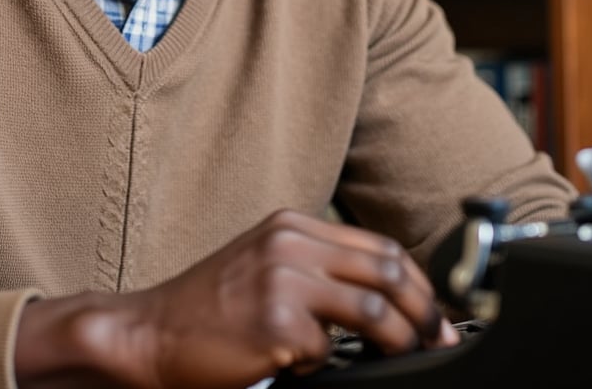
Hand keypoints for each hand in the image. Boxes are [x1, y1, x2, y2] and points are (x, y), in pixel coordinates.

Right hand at [14, 209, 458, 388]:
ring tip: (403, 357)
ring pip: (374, 312)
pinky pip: (327, 351)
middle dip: (424, 310)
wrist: (153, 331)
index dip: (417, 281)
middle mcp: (291, 244)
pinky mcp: (276, 325)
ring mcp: (284, 281)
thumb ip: (318, 265)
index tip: (434, 310)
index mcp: (293, 225)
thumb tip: (383, 294)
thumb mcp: (267, 262)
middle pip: (387, 271)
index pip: (378, 245)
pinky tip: (299, 364)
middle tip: (438, 338)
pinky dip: (324, 365)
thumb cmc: (211, 304)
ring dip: (400, 341)